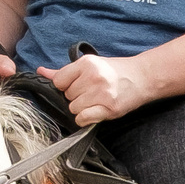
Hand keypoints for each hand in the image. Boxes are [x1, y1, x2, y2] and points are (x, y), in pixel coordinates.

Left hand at [42, 51, 157, 125]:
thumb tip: (41, 72)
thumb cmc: (115, 71)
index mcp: (87, 63)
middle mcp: (94, 77)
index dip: (66, 86)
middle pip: (67, 96)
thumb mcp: (90, 65)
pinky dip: (85, 119)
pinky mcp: (109, 108)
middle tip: (91, 93)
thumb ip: (64, 71)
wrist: (143, 77)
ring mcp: (102, 93)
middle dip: (76, 97)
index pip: (59, 81)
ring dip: (82, 108)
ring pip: (73, 108)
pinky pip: (83, 119)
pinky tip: (94, 112)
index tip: (78, 85)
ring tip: (95, 101)